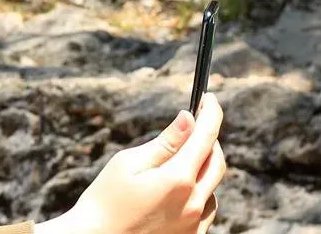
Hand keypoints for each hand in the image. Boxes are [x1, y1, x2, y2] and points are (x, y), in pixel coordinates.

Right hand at [39, 96, 226, 233]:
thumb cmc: (104, 202)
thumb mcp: (129, 163)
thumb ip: (165, 142)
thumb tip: (189, 119)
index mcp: (178, 180)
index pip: (206, 137)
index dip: (211, 113)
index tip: (209, 99)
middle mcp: (193, 204)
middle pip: (217, 162)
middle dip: (209, 140)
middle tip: (193, 128)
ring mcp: (194, 225)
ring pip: (213, 187)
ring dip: (203, 169)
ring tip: (177, 164)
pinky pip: (207, 210)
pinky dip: (200, 194)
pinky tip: (179, 191)